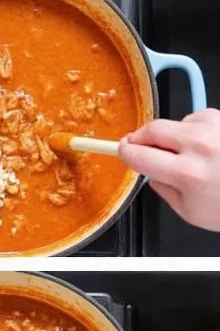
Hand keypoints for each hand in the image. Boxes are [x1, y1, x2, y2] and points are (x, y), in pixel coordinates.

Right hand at [119, 109, 219, 230]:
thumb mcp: (190, 212)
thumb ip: (163, 189)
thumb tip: (148, 171)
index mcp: (187, 174)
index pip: (138, 155)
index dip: (124, 152)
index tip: (121, 150)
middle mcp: (201, 146)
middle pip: (153, 129)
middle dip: (140, 137)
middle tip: (138, 145)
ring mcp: (217, 129)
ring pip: (177, 121)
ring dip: (172, 134)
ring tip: (183, 151)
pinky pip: (201, 117)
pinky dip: (196, 128)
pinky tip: (205, 144)